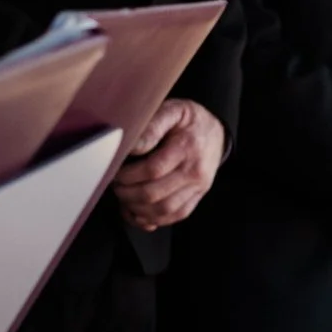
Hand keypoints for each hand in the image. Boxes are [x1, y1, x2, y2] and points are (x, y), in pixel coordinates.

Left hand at [113, 100, 226, 229]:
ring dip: (136, 209)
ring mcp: (198, 187)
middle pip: (153, 194)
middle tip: (116, 185)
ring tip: (125, 197)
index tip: (115, 172)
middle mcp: (195, 171)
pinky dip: (152, 220)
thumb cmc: (190, 121)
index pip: (152, 170)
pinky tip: (138, 212)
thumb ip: (152, 126)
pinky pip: (175, 216)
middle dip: (126, 193)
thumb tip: (133, 147)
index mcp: (187, 147)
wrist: (215, 133)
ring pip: (162, 210)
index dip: (127, 175)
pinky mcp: (198, 197)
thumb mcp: (173, 111)